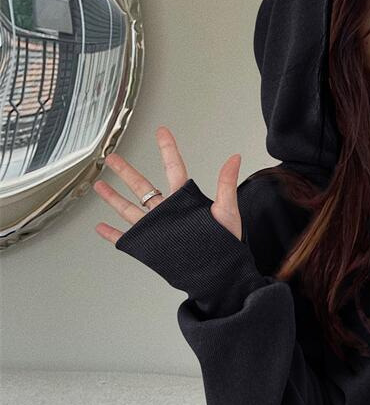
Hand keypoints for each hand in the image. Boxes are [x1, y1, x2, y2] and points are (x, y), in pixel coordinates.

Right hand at [93, 126, 243, 243]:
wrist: (219, 273)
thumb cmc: (227, 244)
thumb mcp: (227, 211)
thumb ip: (226, 184)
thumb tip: (235, 159)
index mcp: (185, 201)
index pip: (173, 169)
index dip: (167, 149)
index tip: (162, 131)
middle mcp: (168, 212)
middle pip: (143, 186)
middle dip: (126, 171)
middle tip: (112, 158)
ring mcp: (157, 228)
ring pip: (130, 209)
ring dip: (113, 197)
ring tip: (99, 185)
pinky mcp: (151, 246)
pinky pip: (127, 238)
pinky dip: (112, 234)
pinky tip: (101, 227)